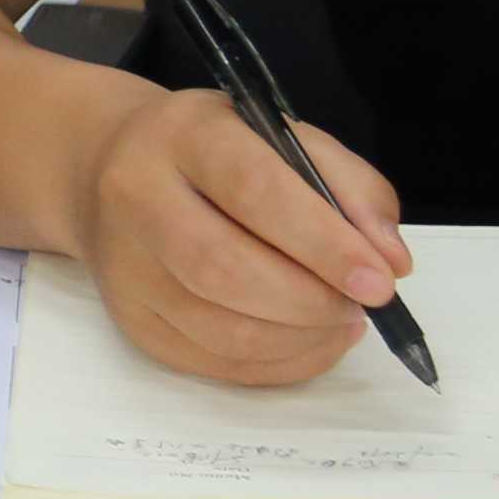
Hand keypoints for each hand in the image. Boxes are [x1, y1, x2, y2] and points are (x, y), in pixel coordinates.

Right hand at [73, 83, 415, 387]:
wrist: (108, 169)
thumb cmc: (217, 152)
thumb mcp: (284, 137)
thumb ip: (350, 186)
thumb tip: (390, 260)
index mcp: (183, 134)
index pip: (253, 189)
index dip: (323, 242)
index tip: (380, 280)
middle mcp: (138, 197)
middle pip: (223, 267)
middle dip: (311, 300)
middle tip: (361, 305)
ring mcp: (125, 266)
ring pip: (219, 327)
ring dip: (300, 338)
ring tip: (340, 321)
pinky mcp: (129, 319)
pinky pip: (212, 363)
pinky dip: (278, 364)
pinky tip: (309, 341)